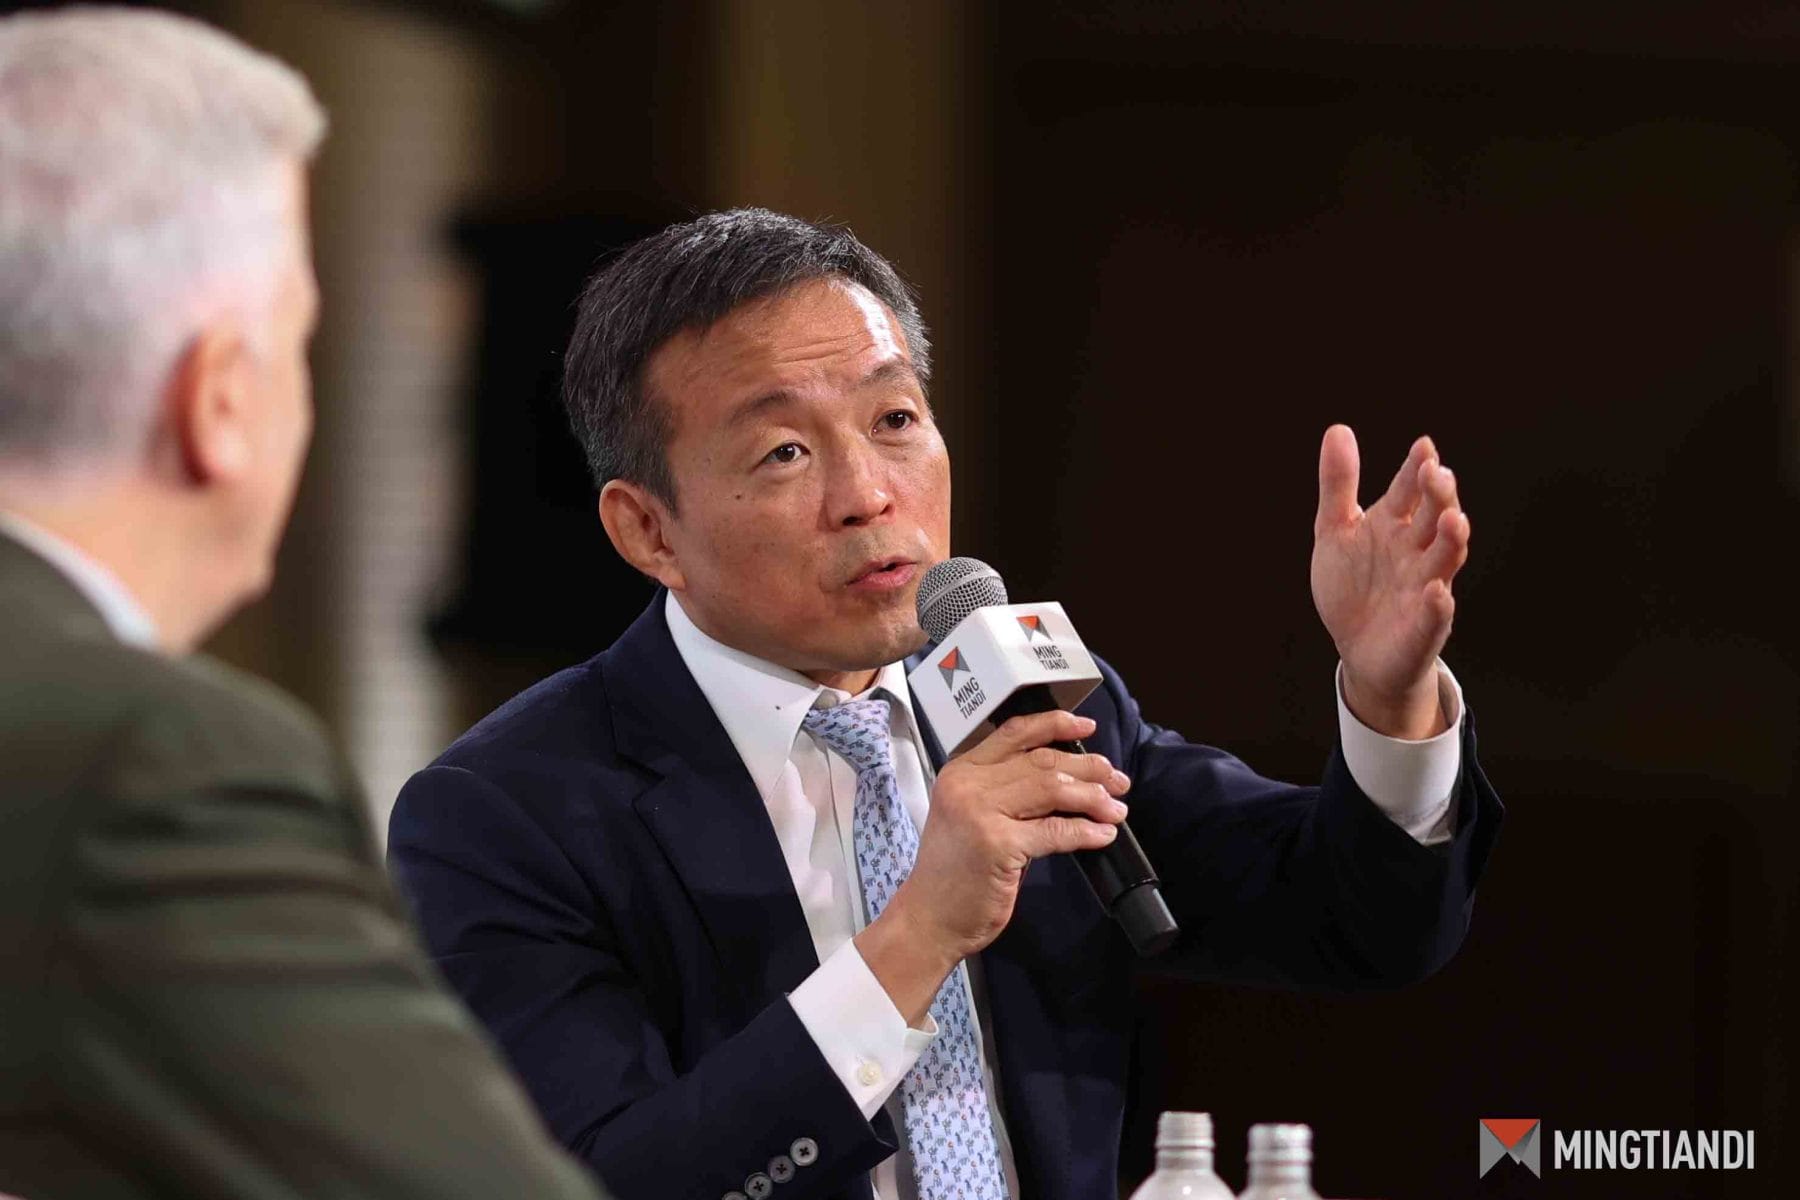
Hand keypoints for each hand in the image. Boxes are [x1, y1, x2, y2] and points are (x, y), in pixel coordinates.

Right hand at [855, 710, 1128, 1023]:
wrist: (929, 918)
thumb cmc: (955, 873)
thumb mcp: (972, 816)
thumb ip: (1008, 792)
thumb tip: (1068, 781)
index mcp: (961, 770)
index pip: (1015, 733)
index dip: (1055, 724)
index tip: (1087, 726)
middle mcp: (968, 784)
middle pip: (1042, 761)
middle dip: (1088, 769)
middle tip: (1118, 780)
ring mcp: (980, 812)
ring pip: (1052, 789)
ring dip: (1092, 798)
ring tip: (1116, 808)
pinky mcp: (997, 843)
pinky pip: (1055, 830)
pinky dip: (1085, 831)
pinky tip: (1103, 835)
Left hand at [1311, 425, 1470, 739]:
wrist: (1356, 646)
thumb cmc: (1352, 585)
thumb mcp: (1335, 530)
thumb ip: (1338, 484)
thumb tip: (1338, 429)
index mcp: (1396, 523)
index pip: (1410, 489)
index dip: (1417, 469)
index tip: (1423, 447)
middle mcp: (1418, 550)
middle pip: (1436, 516)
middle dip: (1440, 496)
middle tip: (1437, 474)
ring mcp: (1425, 586)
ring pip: (1446, 559)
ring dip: (1452, 540)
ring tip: (1454, 520)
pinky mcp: (1425, 626)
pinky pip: (1436, 614)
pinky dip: (1438, 604)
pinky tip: (1436, 592)